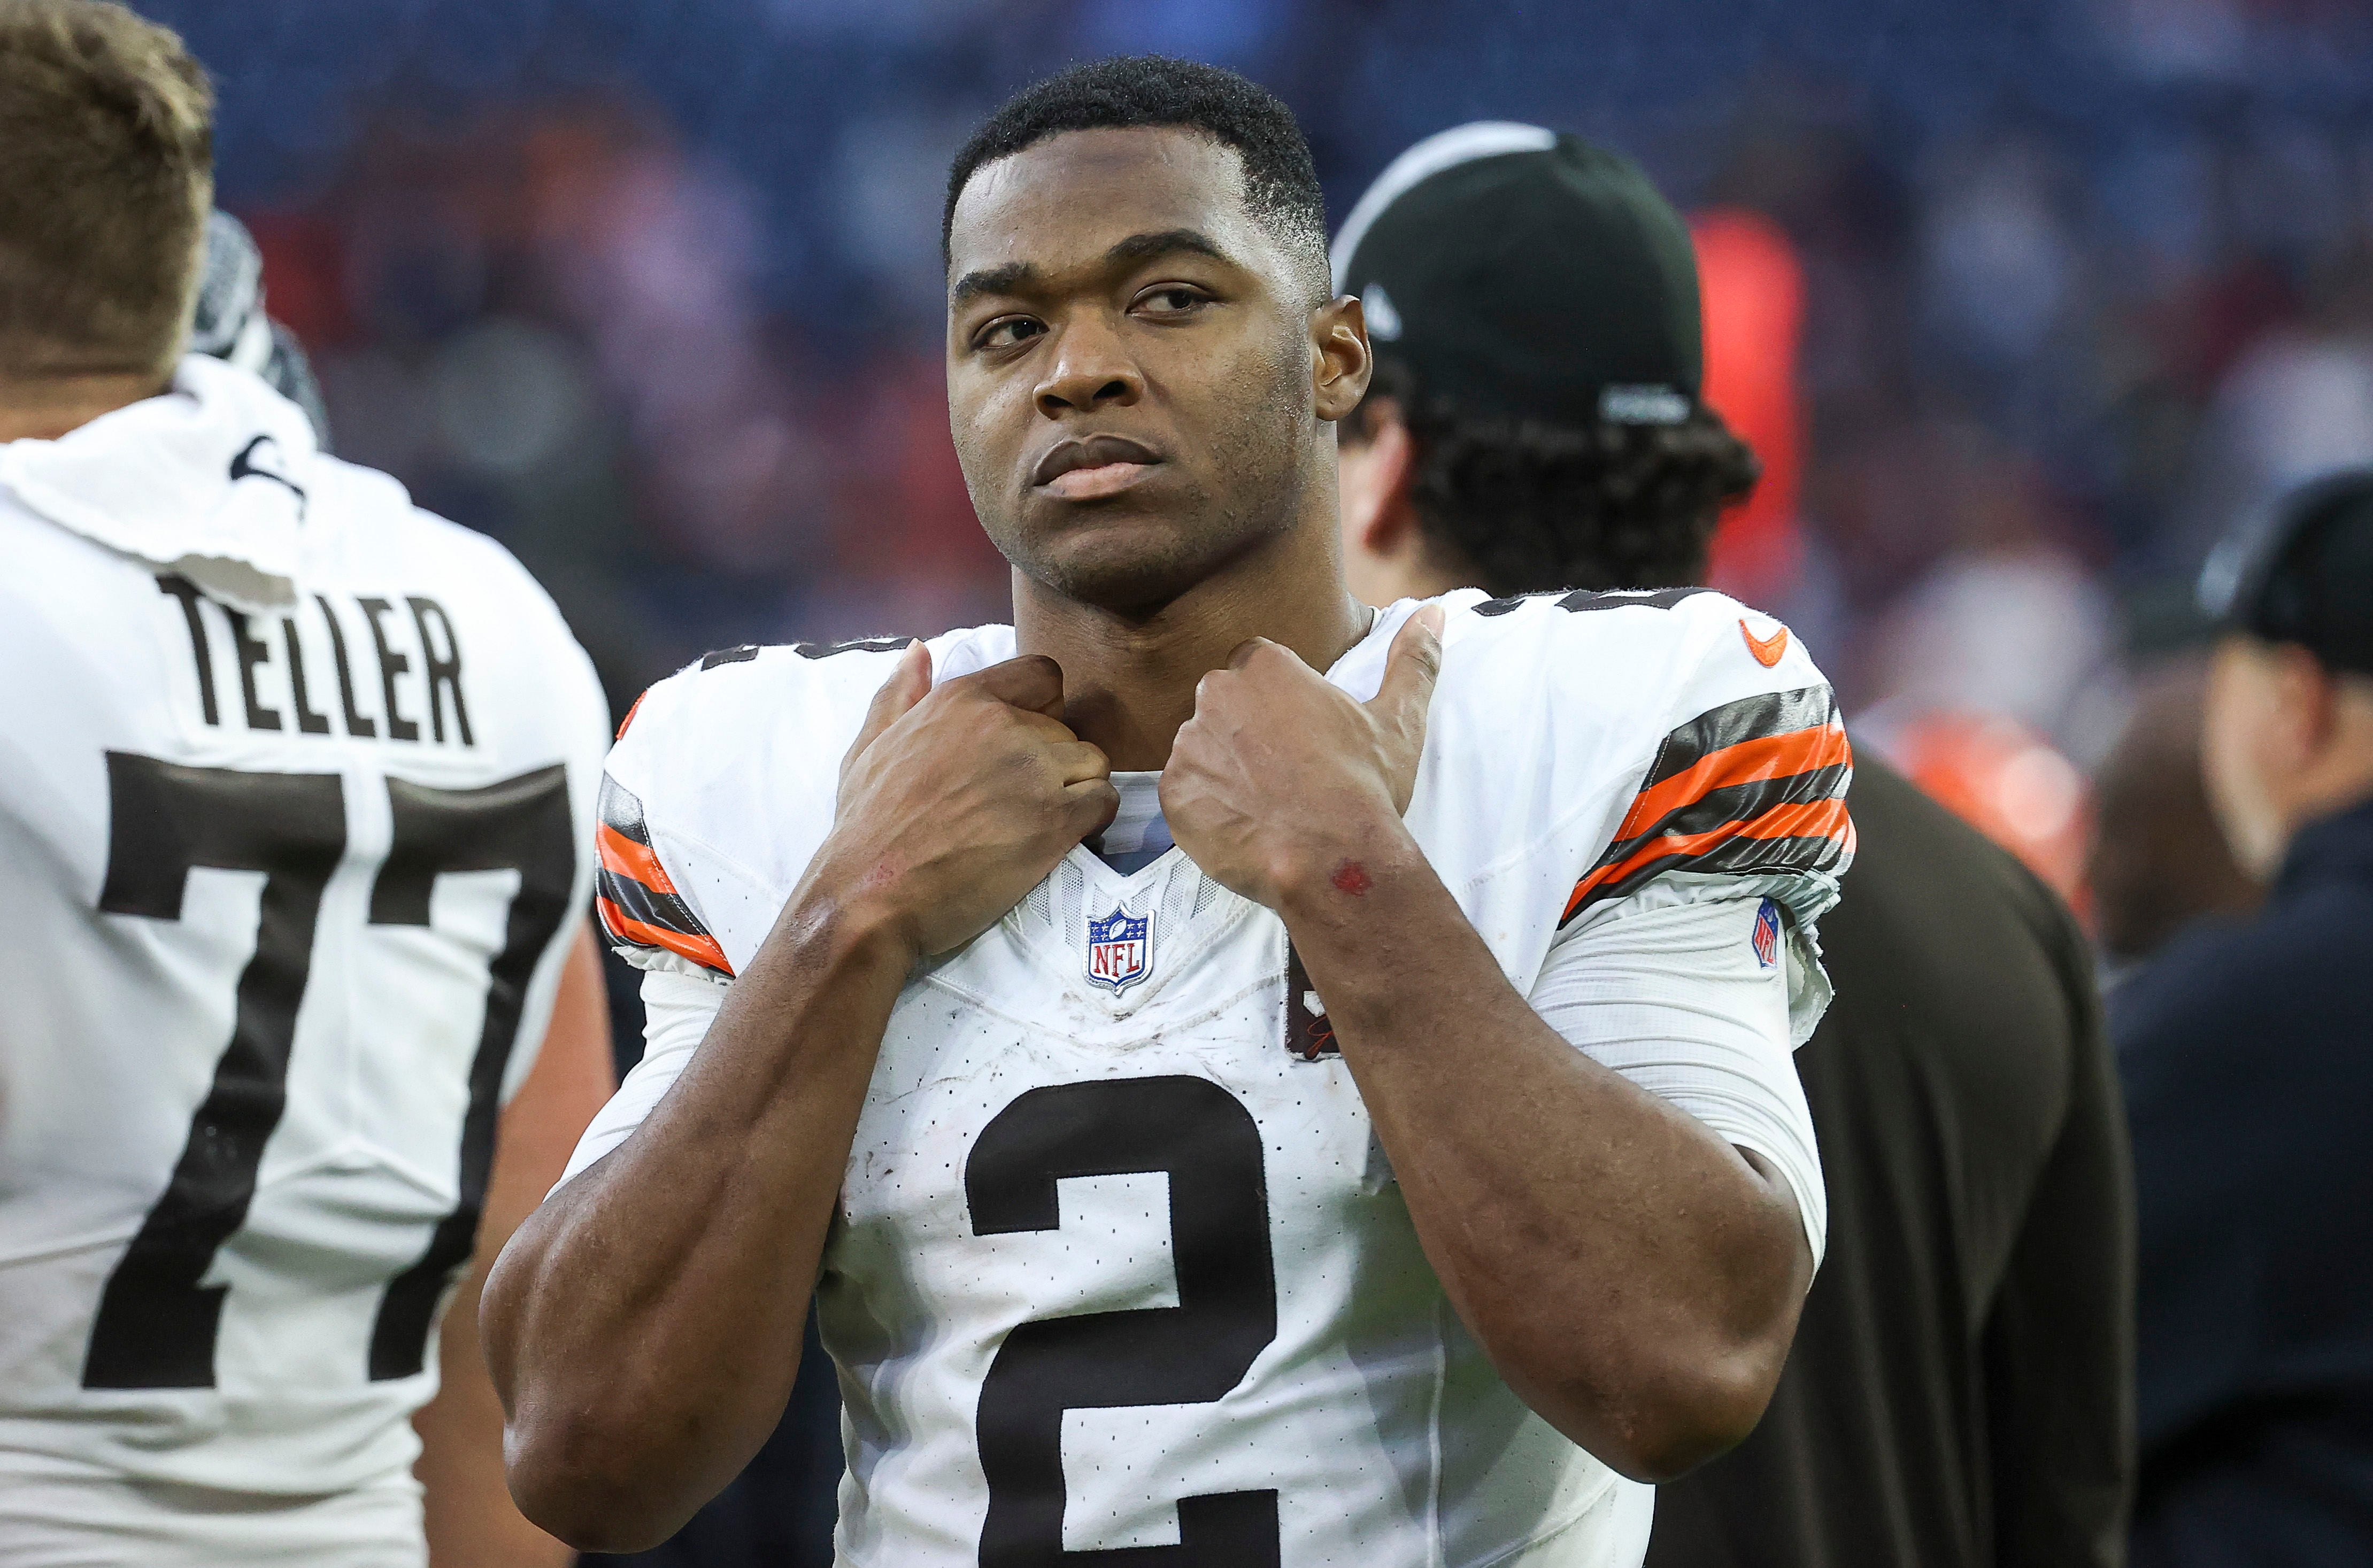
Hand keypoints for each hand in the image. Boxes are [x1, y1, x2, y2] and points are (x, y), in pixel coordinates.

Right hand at [813, 645, 1117, 956]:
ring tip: (1043, 821)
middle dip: (1054, 763)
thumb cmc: (865, 826)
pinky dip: (1093, 820)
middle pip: (1067, 730)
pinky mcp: (1055, 821)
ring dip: (1078, 790)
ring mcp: (1033, 772)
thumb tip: (919, 651)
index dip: (1044, 709)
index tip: (1025, 744)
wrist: (871, 893)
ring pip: (1094, 763)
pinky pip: (1103, 802)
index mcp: (964, 700)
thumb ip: (899, 695)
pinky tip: (1062, 838)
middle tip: (1022, 801)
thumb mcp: (870, 746)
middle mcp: (1005, 725)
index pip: (1043, 676)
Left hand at [1161, 605, 1443, 909]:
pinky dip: (1206, 806)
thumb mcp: (1398, 720)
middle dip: (1247, 731)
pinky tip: (1242, 824)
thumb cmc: (1364, 787)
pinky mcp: (1172, 792)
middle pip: (1224, 704)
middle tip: (1284, 772)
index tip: (1299, 733)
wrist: (1331, 859)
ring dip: (1224, 768)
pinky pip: (1184, 790)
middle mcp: (1216, 694)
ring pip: (1202, 747)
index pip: (1256, 666)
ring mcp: (1189, 744)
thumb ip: (1412, 661)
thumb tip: (1433, 613)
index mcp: (1266, 667)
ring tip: (1265, 803)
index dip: (1277, 700)